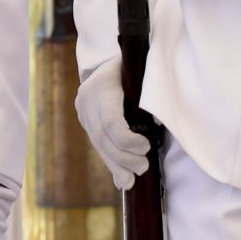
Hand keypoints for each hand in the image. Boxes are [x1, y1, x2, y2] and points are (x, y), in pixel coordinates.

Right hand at [74, 56, 147, 190]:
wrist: (112, 58)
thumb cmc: (137, 65)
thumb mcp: (143, 74)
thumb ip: (148, 96)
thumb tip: (157, 125)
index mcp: (103, 84)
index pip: (110, 121)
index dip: (127, 140)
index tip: (146, 147)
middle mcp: (87, 97)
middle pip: (102, 136)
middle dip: (123, 157)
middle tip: (144, 167)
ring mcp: (83, 109)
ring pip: (98, 143)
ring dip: (116, 165)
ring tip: (132, 181)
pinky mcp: (85, 119)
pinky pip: (97, 144)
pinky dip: (111, 163)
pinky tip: (121, 181)